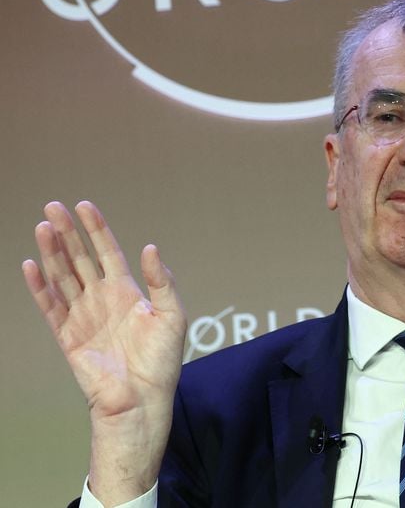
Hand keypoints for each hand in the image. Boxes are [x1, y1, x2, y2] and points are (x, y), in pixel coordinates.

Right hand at [22, 201, 186, 503]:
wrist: (141, 399)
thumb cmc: (162, 361)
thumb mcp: (173, 316)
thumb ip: (162, 282)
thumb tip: (150, 247)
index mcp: (127, 292)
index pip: (108, 253)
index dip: (96, 230)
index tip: (84, 206)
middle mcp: (102, 299)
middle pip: (79, 259)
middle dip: (68, 233)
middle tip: (53, 207)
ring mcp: (83, 316)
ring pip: (62, 277)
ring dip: (51, 252)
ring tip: (42, 226)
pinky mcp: (68, 336)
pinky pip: (50, 307)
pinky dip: (39, 286)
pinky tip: (31, 264)